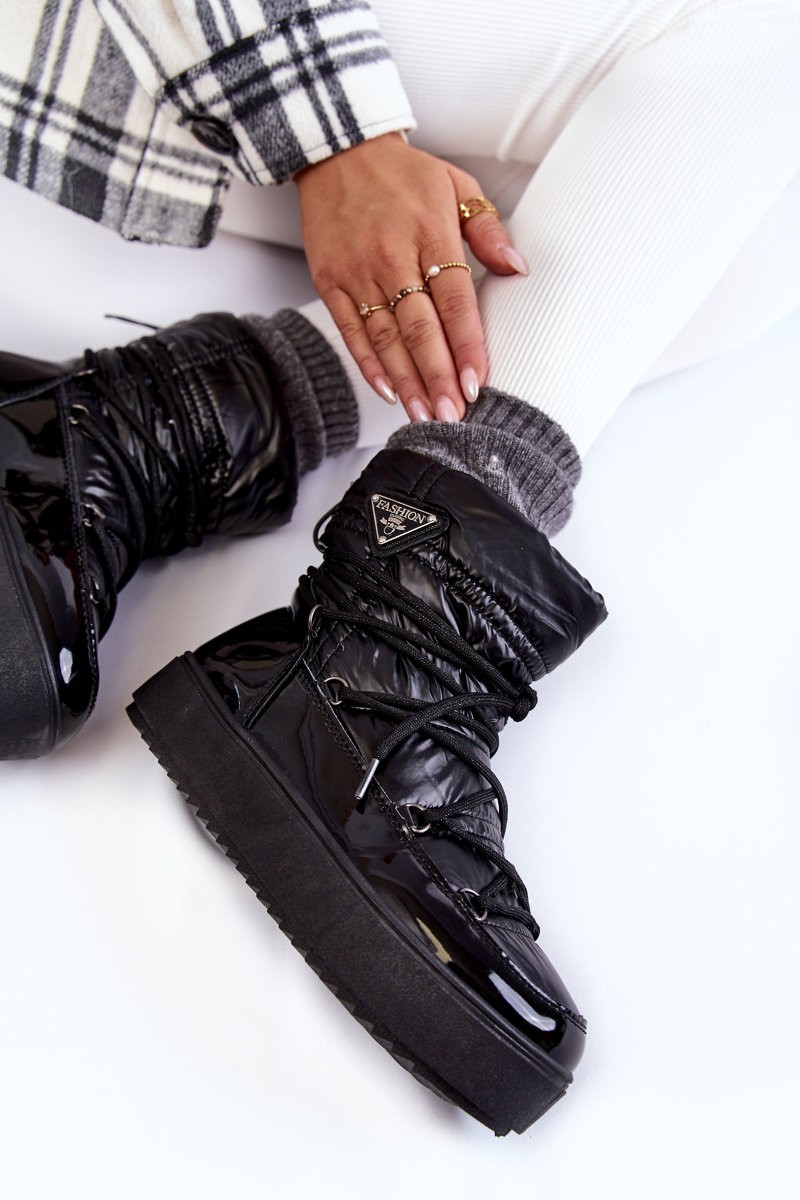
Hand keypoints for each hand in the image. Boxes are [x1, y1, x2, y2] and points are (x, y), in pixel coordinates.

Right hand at [294, 134, 527, 422]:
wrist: (337, 151)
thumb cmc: (403, 174)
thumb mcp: (456, 185)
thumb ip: (488, 230)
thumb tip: (518, 268)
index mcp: (430, 233)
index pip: (455, 301)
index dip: (466, 345)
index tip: (476, 382)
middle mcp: (392, 256)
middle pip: (420, 329)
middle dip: (438, 376)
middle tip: (453, 415)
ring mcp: (358, 272)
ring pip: (386, 338)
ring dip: (407, 381)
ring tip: (424, 415)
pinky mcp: (330, 282)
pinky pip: (351, 331)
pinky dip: (368, 364)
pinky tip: (388, 390)